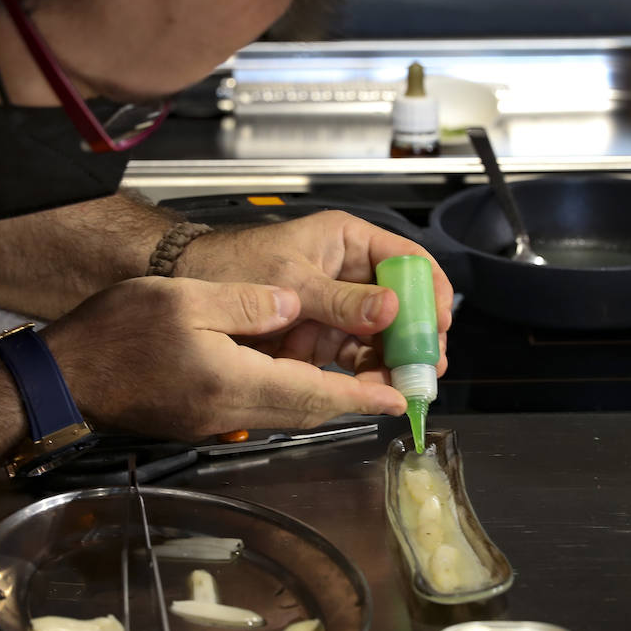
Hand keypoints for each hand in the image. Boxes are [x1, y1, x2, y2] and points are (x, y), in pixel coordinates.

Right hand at [41, 277, 407, 438]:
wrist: (63, 377)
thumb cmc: (114, 333)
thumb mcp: (184, 298)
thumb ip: (245, 302)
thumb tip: (292, 304)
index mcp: (230, 381)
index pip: (312, 394)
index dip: (360, 397)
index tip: (398, 399)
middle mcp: (228, 411)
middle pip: (306, 412)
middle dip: (353, 404)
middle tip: (392, 391)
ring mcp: (212, 421)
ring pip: (285, 415)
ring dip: (325, 403)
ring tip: (359, 383)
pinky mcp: (198, 419)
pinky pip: (260, 412)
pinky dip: (291, 400)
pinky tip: (300, 380)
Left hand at [174, 211, 453, 377]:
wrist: (189, 286)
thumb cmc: (233, 263)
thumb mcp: (291, 278)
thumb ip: (340, 299)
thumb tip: (391, 308)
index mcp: (347, 242)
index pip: (406, 260)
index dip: (429, 290)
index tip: (440, 320)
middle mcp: (348, 272)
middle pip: (400, 303)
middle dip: (417, 334)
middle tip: (428, 363)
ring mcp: (335, 305)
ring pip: (380, 334)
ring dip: (395, 359)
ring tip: (407, 383)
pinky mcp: (320, 334)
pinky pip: (354, 354)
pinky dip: (367, 372)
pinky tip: (378, 388)